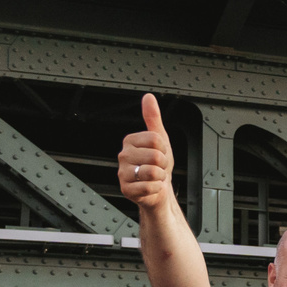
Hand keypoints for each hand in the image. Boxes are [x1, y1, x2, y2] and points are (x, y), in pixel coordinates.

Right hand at [117, 93, 175, 209]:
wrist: (159, 189)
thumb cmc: (158, 165)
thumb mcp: (160, 139)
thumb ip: (153, 118)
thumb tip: (148, 97)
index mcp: (130, 141)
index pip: (156, 139)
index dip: (164, 149)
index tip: (160, 153)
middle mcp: (123, 155)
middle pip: (155, 156)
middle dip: (163, 164)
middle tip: (158, 167)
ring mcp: (123, 173)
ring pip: (152, 172)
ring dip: (160, 176)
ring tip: (154, 177)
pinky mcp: (126, 189)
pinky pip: (149, 187)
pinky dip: (156, 188)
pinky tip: (151, 187)